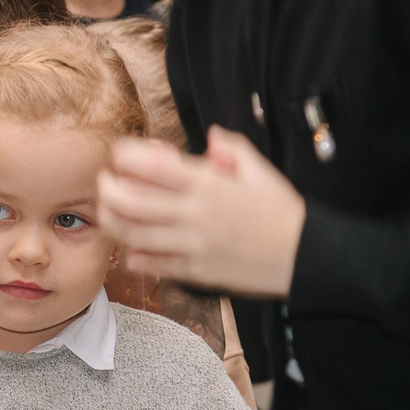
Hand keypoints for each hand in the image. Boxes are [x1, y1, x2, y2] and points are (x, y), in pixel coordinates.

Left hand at [98, 134, 305, 297]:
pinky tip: (131, 249)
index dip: (126, 157)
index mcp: (209, 185)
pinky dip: (137, 257)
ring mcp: (193, 246)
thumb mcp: (261, 172)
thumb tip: (213, 137)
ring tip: (107, 211)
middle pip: (132, 201)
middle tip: (105, 182)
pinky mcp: (197, 272)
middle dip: (109, 188)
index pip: (153, 166)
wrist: (304, 256)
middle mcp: (195, 215)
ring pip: (136, 234)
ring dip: (113, 222)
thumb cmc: (282, 211)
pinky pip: (157, 265)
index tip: (119, 153)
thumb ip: (232, 150)